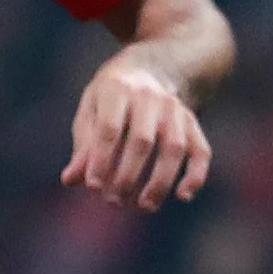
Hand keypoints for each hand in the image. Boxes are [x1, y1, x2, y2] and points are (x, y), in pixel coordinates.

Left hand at [60, 52, 210, 210]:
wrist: (152, 67)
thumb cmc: (111, 97)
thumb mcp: (90, 110)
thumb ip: (83, 145)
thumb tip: (71, 180)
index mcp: (117, 90)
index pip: (109, 128)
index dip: (100, 159)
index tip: (92, 186)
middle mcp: (149, 97)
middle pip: (142, 140)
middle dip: (127, 174)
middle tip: (113, 201)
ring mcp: (175, 109)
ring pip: (174, 147)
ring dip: (160, 180)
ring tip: (145, 205)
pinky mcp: (192, 121)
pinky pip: (201, 150)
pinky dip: (196, 174)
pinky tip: (183, 196)